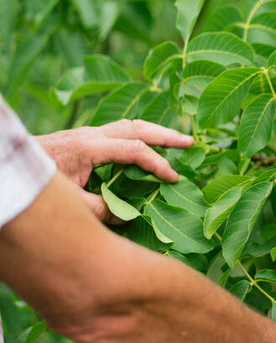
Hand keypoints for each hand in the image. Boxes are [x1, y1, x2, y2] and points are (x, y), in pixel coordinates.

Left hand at [36, 119, 193, 222]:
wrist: (5, 172)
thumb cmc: (35, 188)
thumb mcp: (70, 203)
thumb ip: (102, 210)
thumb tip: (129, 215)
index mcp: (87, 146)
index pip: (133, 150)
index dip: (156, 164)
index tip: (173, 179)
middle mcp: (89, 135)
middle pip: (136, 127)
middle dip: (165, 135)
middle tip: (190, 142)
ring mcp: (85, 136)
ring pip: (128, 127)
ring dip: (154, 133)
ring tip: (177, 141)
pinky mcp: (82, 143)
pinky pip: (117, 135)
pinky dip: (138, 139)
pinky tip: (148, 149)